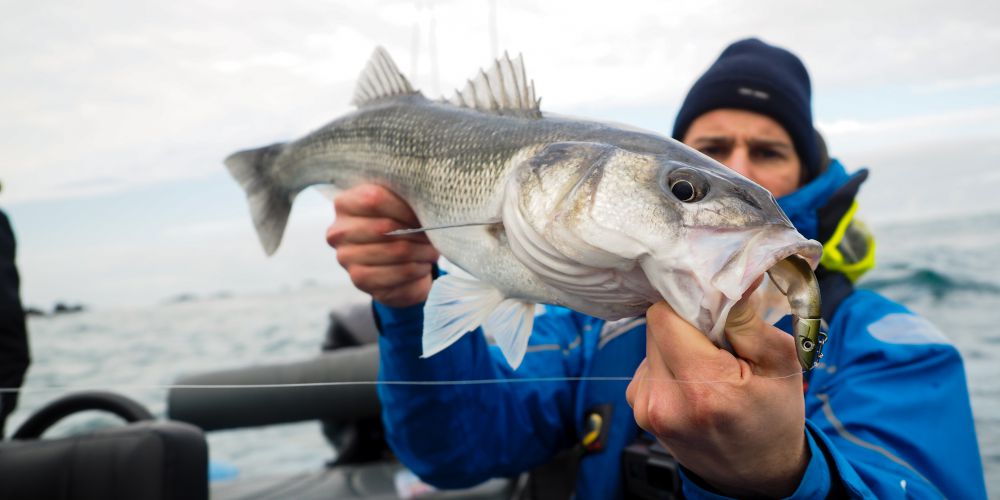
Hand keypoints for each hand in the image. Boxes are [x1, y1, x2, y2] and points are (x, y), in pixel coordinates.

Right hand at [326, 184, 439, 306]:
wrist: (394, 261)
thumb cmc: (398, 223)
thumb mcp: (397, 203)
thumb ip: (404, 196)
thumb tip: (426, 201)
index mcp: (344, 204)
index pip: (374, 199)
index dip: (405, 207)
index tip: (426, 212)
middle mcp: (339, 232)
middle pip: (385, 228)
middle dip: (417, 231)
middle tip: (434, 233)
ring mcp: (346, 258)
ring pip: (396, 251)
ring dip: (422, 251)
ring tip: (431, 250)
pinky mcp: (360, 280)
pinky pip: (398, 273)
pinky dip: (418, 269)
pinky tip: (423, 265)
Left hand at [625, 283, 808, 497]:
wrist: (757, 475)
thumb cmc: (774, 418)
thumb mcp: (781, 363)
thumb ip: (747, 318)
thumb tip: (731, 274)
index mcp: (701, 387)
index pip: (664, 315)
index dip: (688, 303)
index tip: (713, 310)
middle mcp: (663, 400)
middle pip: (656, 326)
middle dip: (687, 324)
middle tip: (719, 341)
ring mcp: (646, 408)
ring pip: (651, 343)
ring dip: (678, 344)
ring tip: (711, 366)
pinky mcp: (640, 409)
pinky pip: (649, 363)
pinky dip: (671, 363)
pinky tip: (696, 381)